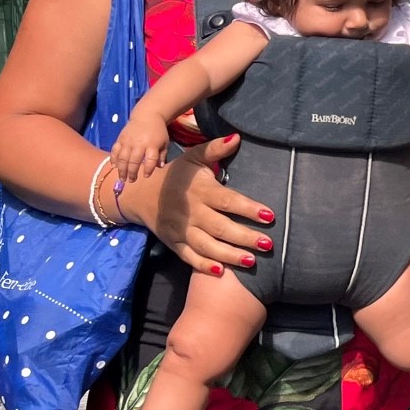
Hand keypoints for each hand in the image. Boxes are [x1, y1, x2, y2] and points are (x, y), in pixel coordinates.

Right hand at [110, 110, 171, 184]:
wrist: (147, 116)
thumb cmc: (157, 131)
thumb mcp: (164, 142)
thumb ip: (161, 155)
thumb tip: (159, 167)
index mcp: (152, 145)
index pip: (150, 160)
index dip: (148, 169)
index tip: (146, 176)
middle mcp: (139, 144)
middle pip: (134, 161)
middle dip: (132, 173)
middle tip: (131, 181)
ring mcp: (128, 141)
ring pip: (122, 158)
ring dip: (122, 169)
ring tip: (122, 178)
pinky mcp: (120, 139)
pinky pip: (115, 151)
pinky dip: (113, 159)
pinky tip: (114, 166)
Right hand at [116, 133, 274, 275]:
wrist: (139, 193)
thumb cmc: (176, 175)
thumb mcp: (193, 157)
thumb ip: (215, 149)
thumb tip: (237, 137)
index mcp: (200, 190)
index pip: (227, 200)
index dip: (248, 208)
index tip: (269, 215)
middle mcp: (191, 212)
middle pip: (220, 227)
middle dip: (244, 237)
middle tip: (268, 244)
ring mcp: (180, 230)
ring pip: (206, 246)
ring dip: (228, 255)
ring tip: (251, 261)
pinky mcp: (173, 243)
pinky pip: (188, 257)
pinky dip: (202, 266)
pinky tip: (220, 272)